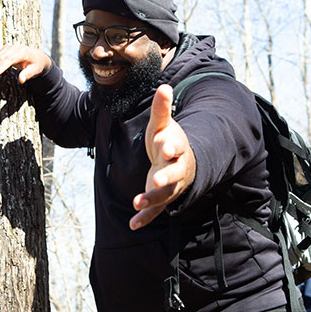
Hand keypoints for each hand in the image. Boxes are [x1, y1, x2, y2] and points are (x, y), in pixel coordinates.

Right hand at [0, 44, 50, 85]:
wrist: (37, 56)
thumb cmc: (36, 64)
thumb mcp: (35, 70)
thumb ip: (28, 74)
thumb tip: (21, 80)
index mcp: (22, 52)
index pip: (9, 59)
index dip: (0, 67)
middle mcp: (14, 48)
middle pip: (0, 59)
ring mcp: (8, 48)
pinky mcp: (5, 50)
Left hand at [130, 84, 195, 229]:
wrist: (178, 162)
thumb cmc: (167, 140)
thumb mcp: (162, 125)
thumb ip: (161, 109)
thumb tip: (164, 86)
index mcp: (176, 148)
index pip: (176, 147)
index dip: (171, 146)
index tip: (164, 145)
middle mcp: (176, 169)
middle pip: (174, 174)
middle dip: (167, 177)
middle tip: (157, 179)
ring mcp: (170, 186)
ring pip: (164, 195)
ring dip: (152, 200)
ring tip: (137, 203)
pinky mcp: (162, 199)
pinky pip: (156, 211)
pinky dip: (145, 218)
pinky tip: (132, 225)